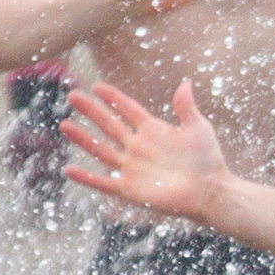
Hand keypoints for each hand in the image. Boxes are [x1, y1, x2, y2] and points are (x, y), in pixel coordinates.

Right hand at [61, 79, 229, 219]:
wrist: (210, 192)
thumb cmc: (208, 161)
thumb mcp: (198, 128)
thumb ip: (186, 107)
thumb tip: (185, 83)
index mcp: (153, 130)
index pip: (128, 109)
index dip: (113, 98)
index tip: (96, 85)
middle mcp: (138, 147)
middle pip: (109, 125)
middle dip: (91, 111)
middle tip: (73, 95)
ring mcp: (132, 168)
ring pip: (101, 149)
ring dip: (82, 138)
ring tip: (64, 124)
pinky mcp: (130, 189)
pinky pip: (103, 182)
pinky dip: (86, 178)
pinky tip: (68, 169)